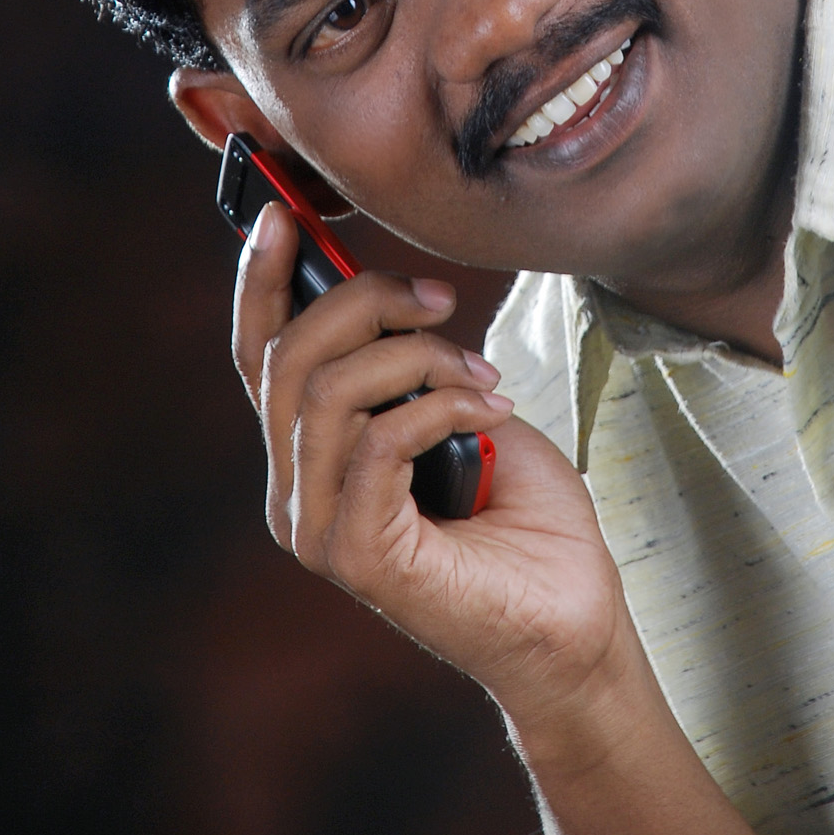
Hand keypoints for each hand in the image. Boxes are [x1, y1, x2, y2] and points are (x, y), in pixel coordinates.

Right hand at [233, 201, 635, 726]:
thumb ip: (405, 365)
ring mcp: (319, 529)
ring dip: (416, 358)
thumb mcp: (459, 409)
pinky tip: (491, 409)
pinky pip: (376, 441)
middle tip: (440, 300)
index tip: (281, 213)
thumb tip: (382, 295)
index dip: (260, 282)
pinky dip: (440, 405)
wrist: (574, 621)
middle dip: (365, 302)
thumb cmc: (524, 518)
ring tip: (482, 373)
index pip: (259, 357)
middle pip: (287, 359)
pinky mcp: (358, 557)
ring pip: (326, 391)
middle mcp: (295, 494)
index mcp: (309, 457)